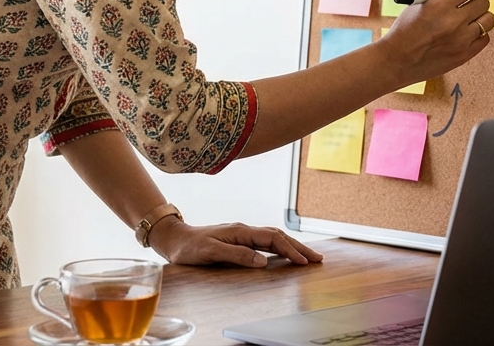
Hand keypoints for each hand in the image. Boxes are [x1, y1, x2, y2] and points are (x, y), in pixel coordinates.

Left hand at [146, 218, 323, 267]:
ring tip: (308, 257)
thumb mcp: (211, 253)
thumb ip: (237, 255)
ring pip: (274, 238)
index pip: (273, 239)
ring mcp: (243, 234)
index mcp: (240, 232)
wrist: (174, 238)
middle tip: (318, 259)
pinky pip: (266, 242)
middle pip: (279, 236)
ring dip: (292, 247)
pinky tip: (286, 254)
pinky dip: (280, 247)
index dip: (290, 250)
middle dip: (299, 247)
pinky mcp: (239, 240)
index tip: (304, 262)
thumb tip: (263, 261)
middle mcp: (244, 230)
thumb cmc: (190, 247)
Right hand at [380, 0, 493, 85]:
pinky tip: (466, 33)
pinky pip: (485, 38)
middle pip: (483, 2)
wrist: (398, 60)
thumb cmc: (405, 29)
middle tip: (469, 2)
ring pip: (489, 20)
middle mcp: (453, 22)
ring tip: (468, 18)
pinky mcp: (465, 55)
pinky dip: (478, 33)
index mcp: (440, 5)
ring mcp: (462, 40)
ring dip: (480, 16)